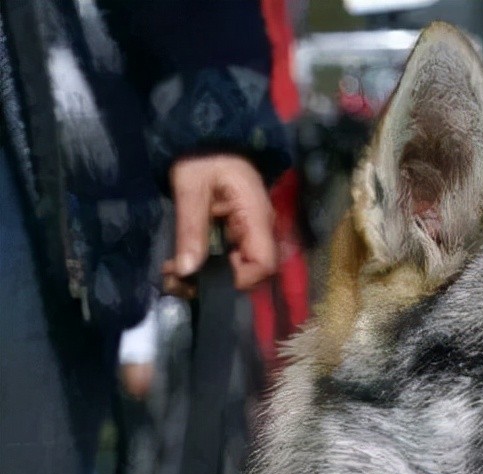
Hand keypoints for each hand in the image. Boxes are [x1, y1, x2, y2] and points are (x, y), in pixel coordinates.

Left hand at [164, 154, 276, 296]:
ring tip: (172, 274)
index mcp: (256, 216)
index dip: (239, 279)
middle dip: (217, 283)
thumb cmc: (202, 156)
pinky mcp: (236, 232)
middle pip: (253, 272)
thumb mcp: (190, 188)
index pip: (264, 264)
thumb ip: (191, 229)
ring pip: (238, 269)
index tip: (204, 278)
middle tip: (177, 281)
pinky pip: (227, 258)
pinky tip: (180, 263)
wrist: (207, 136)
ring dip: (206, 277)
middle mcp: (259, 229)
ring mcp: (249, 231)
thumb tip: (186, 271)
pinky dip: (205, 266)